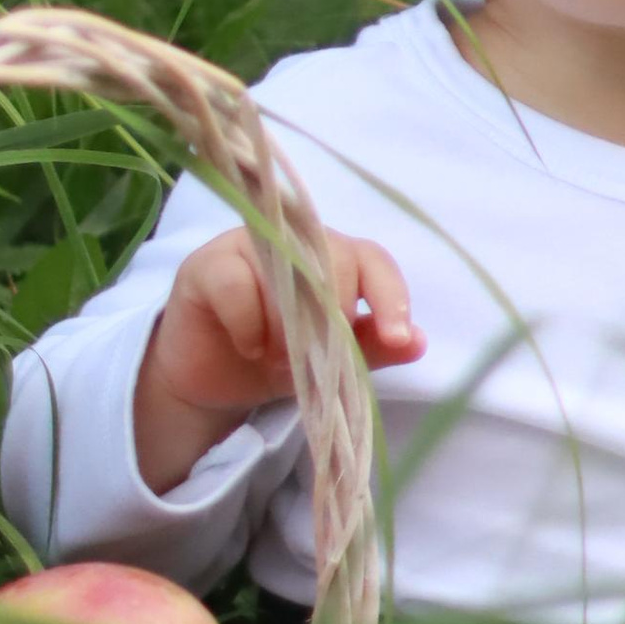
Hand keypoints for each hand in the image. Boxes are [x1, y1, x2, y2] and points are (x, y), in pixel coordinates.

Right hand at [133, 229, 421, 493]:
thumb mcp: (331, 364)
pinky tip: (248, 346)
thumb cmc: (277, 359)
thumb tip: (418, 341)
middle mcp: (295, 241)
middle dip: (332, 315)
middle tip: (314, 360)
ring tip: (279, 359)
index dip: (391, 296)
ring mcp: (248, 246)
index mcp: (335, 257)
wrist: (212, 382)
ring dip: (287, 327)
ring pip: (285, 270)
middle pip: (334, 256)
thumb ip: (371, 349)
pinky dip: (248, 324)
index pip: (374, 260)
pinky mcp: (206, 264)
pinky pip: (236, 284)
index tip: (398, 336)